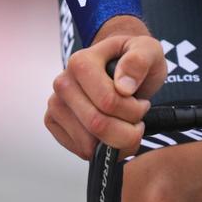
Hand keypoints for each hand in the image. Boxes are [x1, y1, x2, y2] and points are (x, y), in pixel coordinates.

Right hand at [43, 15, 168, 159]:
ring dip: (116, 143)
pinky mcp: (53, 122)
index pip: (108, 101)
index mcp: (81, 62)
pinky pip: (80, 150)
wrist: (121, 69)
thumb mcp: (148, 51)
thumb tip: (123, 87)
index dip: (134, 111)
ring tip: (126, 125)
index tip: (143, 104)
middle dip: (127, 131)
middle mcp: (63, 83)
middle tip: (138, 121)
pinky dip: (102, 151)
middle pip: (97, 125)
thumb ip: (139, 62)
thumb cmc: (134, 62)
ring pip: (88, 143)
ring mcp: (55, 104)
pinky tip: (111, 134)